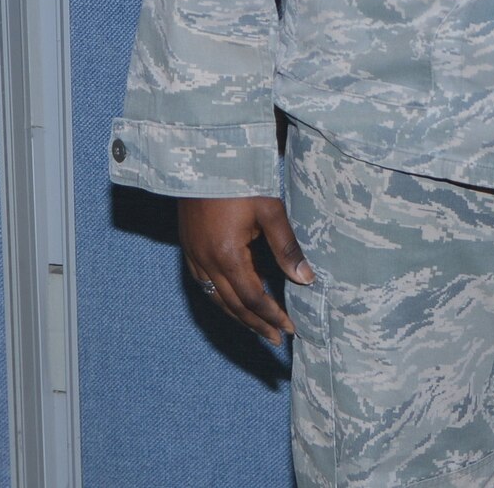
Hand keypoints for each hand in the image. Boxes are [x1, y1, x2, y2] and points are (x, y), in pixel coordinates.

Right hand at [177, 195, 313, 345]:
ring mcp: (193, 254)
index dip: (272, 316)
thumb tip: (306, 279)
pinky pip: (202, 282)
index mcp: (228, 255)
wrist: (201, 156)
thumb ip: (287, 247)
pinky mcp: (187, 245)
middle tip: (275, 338)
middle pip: (233, 305)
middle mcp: (207, 261)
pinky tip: (230, 297)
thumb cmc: (238, 180)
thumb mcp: (269, 210)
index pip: (253, 299)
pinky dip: (219, 296)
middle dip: (256, 324)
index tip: (289, 328)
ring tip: (256, 326)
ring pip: (215, 297)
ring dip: (237, 315)